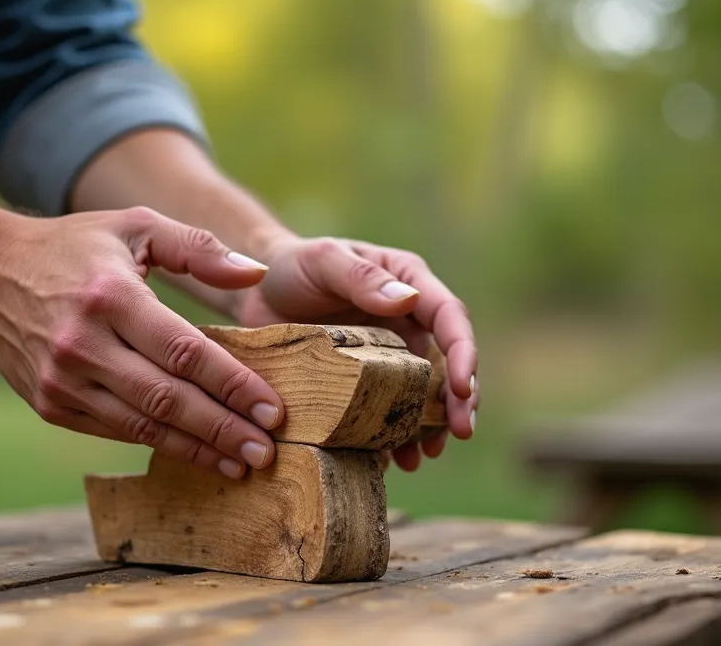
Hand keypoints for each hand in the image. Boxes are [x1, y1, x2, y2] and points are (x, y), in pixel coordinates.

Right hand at [0, 207, 286, 479]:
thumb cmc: (74, 247)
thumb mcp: (135, 226)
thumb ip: (199, 248)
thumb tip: (258, 276)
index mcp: (110, 295)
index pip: (184, 352)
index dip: (232, 385)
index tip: (273, 409)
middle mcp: (82, 343)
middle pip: (167, 398)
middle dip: (222, 429)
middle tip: (266, 451)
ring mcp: (61, 380)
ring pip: (142, 425)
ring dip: (196, 449)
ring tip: (241, 463)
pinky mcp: (49, 404)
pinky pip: (115, 430)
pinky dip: (158, 444)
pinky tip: (196, 453)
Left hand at [234, 237, 477, 470]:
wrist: (257, 294)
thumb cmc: (293, 266)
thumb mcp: (324, 261)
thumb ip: (361, 278)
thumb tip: (408, 301)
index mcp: (410, 283)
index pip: (450, 317)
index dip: (463, 353)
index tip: (463, 389)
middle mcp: (410, 321)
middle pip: (448, 363)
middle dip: (460, 400)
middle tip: (462, 432)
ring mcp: (391, 356)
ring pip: (425, 395)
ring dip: (431, 427)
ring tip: (422, 456)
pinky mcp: (368, 384)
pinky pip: (389, 413)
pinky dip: (394, 437)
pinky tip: (391, 460)